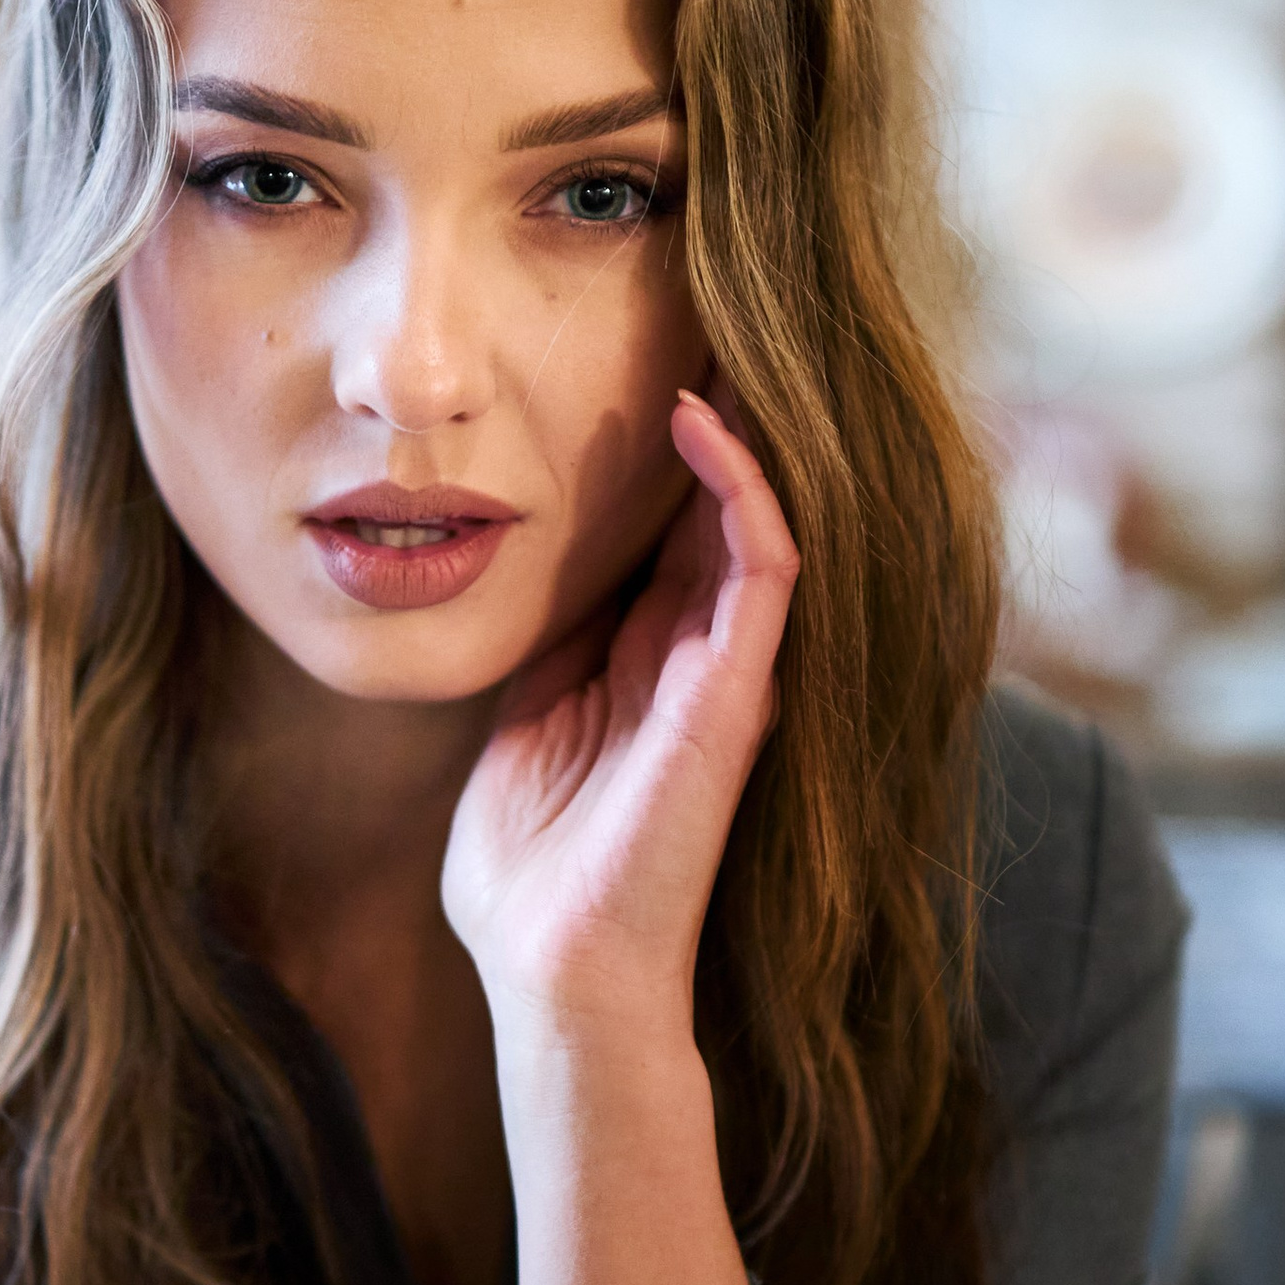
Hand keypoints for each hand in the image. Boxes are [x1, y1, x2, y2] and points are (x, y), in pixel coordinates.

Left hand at [441, 388, 799, 1040]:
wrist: (558, 973)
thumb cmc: (531, 881)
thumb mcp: (520, 739)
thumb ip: (544, 665)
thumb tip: (534, 596)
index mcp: (646, 671)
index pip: (667, 539)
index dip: (659, 461)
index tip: (634, 370)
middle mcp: (700, 661)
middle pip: (718, 513)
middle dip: (714, 419)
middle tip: (701, 312)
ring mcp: (728, 672)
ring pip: (757, 518)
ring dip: (741, 430)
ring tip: (716, 339)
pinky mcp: (739, 689)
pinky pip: (764, 561)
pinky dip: (740, 484)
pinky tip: (701, 421)